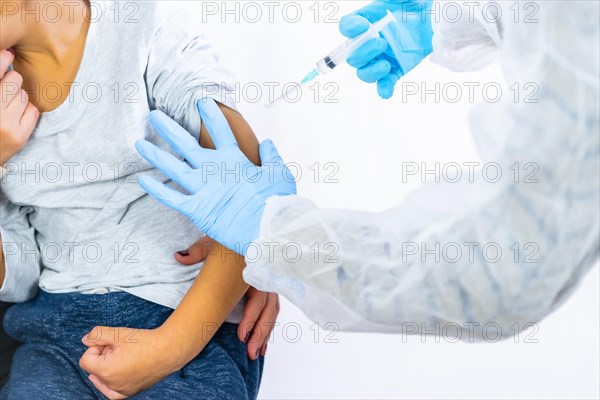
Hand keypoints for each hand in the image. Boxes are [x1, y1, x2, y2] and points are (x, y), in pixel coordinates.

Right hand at [0, 48, 39, 164]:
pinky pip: (33, 111)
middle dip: (12, 83)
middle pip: (14, 80)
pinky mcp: (18, 137)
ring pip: (24, 95)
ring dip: (19, 99)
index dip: (2, 59)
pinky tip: (16, 119)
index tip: (8, 53)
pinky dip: (27, 112)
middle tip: (5, 93)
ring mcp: (4, 124)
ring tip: (7, 110)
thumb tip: (7, 54)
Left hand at [79, 326, 183, 398]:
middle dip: (102, 356)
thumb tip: (86, 340)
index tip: (108, 342)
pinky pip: (113, 392)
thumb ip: (97, 334)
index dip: (95, 347)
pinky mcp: (132, 391)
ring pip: (102, 381)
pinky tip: (113, 375)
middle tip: (118, 347)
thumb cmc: (146, 342)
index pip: (86, 360)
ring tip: (121, 356)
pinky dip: (110, 384)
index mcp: (106, 370)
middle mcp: (113, 384)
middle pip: (94, 370)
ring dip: (106, 368)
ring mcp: (123, 390)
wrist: (168, 350)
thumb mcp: (119, 333)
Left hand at [136, 98, 296, 254]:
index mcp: (234, 159)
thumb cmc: (277, 202)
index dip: (211, 115)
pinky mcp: (196, 208)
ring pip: (172, 167)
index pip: (220, 131)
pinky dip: (156, 189)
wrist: (269, 228)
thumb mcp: (279, 173)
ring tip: (138, 143)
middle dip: (169, 128)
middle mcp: (213, 169)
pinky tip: (141, 180)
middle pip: (185, 144)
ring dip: (155, 154)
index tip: (201, 101)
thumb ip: (271, 156)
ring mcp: (202, 188)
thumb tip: (266, 142)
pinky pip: (170, 197)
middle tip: (154, 115)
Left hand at [175, 236, 279, 359]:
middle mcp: (264, 279)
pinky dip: (267, 329)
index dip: (250, 318)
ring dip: (264, 334)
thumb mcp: (213, 243)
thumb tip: (179, 256)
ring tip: (254, 354)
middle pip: (268, 310)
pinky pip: (271, 312)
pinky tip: (262, 345)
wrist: (240, 234)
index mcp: (253, 270)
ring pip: (271, 313)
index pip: (257, 298)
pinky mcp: (266, 292)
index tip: (241, 336)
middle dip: (259, 333)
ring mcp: (267, 286)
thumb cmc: (227, 240)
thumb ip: (198, 251)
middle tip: (249, 352)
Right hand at [340, 0, 433, 98]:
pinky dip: (384, 89)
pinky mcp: (395, 71)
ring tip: (386, 65)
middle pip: (353, 56)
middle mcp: (368, 43)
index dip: (350, 29)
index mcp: (366, 22)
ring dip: (370, 72)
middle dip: (364, 53)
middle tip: (382, 43)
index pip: (347, 27)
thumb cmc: (414, 6)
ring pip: (364, 73)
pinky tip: (386, 92)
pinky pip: (384, 84)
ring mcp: (380, 59)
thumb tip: (378, 11)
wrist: (436, 20)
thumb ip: (387, 2)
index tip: (362, 26)